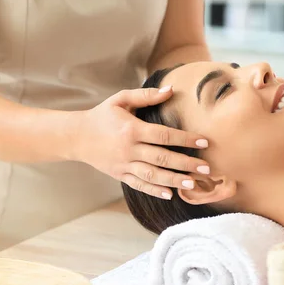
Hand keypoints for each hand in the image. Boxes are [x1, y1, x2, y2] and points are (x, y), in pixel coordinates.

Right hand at [78, 86, 209, 199]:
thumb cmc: (102, 115)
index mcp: (131, 129)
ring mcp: (124, 165)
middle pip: (162, 158)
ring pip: (153, 175)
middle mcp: (129, 149)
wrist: (76, 136)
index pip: (164, 135)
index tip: (204, 142)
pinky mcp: (120, 175)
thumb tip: (171, 90)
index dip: (185, 139)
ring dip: (174, 180)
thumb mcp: (121, 99)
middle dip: (186, 164)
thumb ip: (146, 95)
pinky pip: (139, 185)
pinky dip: (155, 190)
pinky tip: (170, 194)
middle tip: (207, 169)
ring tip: (193, 183)